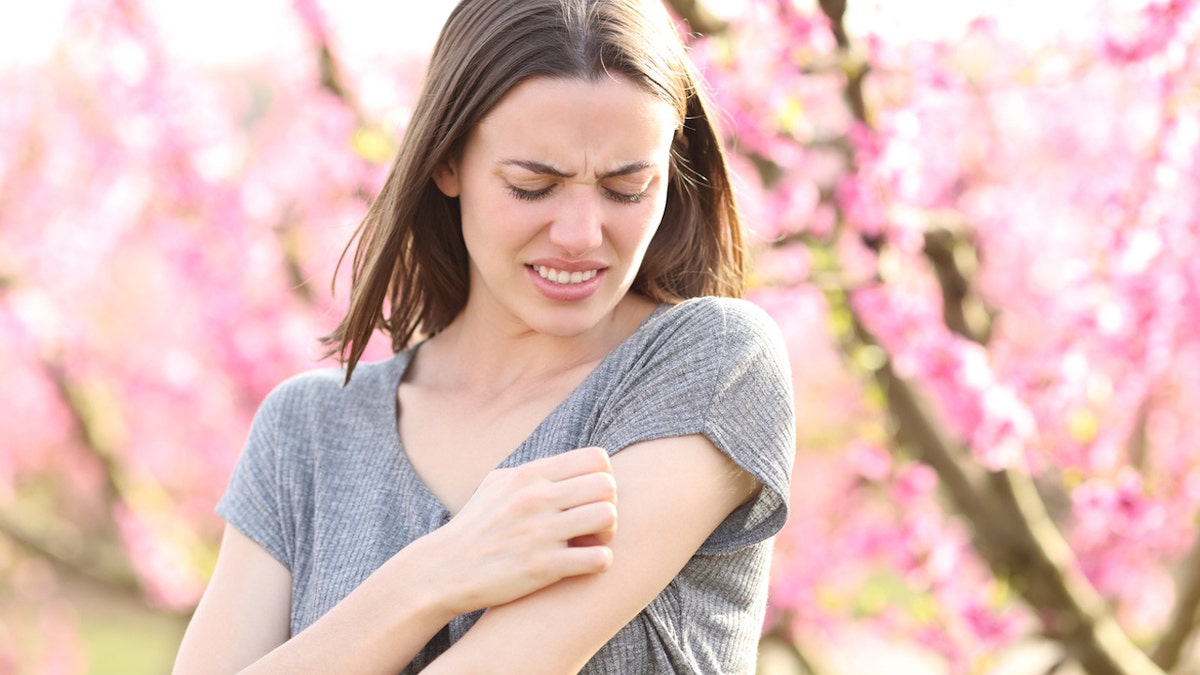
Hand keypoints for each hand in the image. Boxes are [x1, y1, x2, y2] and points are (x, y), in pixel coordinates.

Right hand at [416, 446, 617, 614]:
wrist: (443, 570)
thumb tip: (567, 463)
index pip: (595, 458)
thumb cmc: (475, 527)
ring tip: (592, 543)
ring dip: (607, 534)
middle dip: (609, 505)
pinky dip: (600, 562)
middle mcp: (536, 498)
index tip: (589, 498)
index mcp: (528, 475)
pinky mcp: (543, 567)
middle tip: (595, 525)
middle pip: (607, 486)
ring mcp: (540, 532)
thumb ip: (534, 471)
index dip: (602, 478)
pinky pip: (599, 558)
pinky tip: (584, 564)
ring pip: (607, 517)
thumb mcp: (497, 485)